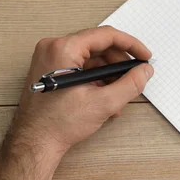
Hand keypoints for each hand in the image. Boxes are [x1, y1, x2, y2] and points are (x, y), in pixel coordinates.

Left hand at [14, 26, 153, 155]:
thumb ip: (130, 84)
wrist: (34, 144)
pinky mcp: (51, 70)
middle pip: (99, 46)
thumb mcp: (104, 103)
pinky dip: (97, 78)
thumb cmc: (58, 124)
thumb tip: (145, 71)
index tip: (145, 56)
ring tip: (120, 93)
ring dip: (110, 74)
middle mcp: (54, 47)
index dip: (131, 45)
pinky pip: (81, 66)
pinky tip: (106, 96)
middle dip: (120, 63)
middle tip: (135, 76)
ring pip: (92, 57)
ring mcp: (50, 58)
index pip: (106, 35)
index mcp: (64, 49)